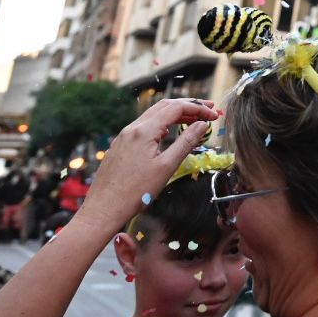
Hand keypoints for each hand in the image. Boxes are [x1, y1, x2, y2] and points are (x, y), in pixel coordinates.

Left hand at [72, 98, 219, 233]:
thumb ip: (186, 142)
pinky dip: (161, 125)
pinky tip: (168, 134)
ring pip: (153, 116)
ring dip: (175, 114)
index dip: (198, 108)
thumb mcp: (167, 167)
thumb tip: (202, 125)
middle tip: (208, 109)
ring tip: (193, 120)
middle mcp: (132, 129)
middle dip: (188, 106)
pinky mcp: (119, 146)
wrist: (103, 210)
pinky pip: (143, 127)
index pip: (176, 108)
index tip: (214, 115)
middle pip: (164, 107)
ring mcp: (123, 137)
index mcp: (144, 131)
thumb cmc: (135, 192)